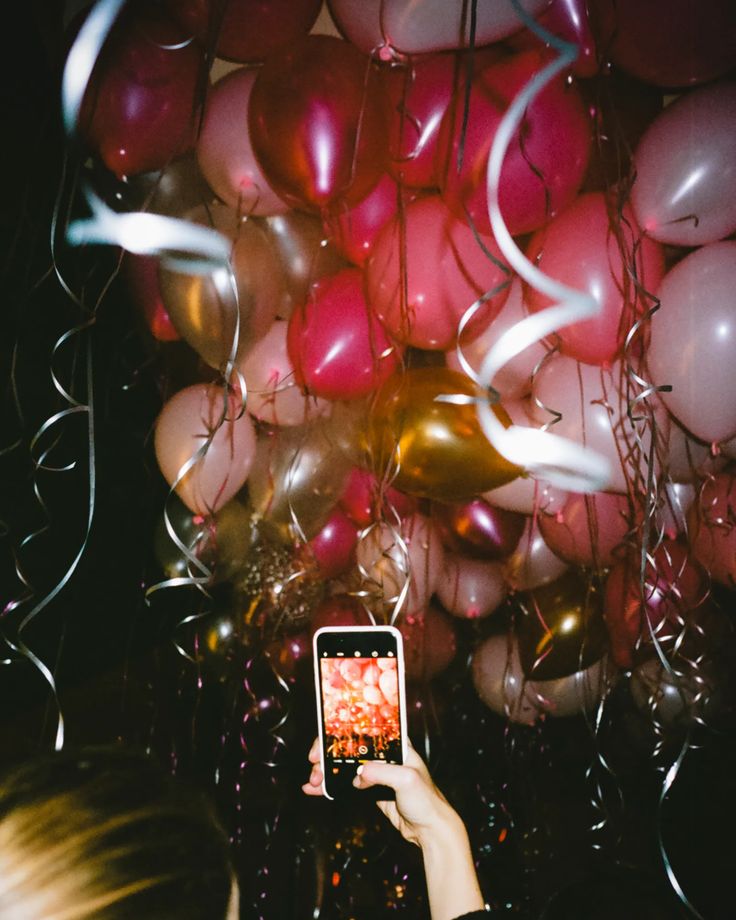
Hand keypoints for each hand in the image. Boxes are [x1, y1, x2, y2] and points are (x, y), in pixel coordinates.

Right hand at [302, 736, 459, 847]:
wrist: (430, 830)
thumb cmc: (426, 800)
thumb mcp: (407, 780)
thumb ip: (382, 772)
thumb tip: (359, 772)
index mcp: (394, 744)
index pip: (362, 730)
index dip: (339, 734)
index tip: (323, 745)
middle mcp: (383, 754)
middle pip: (348, 747)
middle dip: (327, 755)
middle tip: (314, 767)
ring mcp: (375, 772)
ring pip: (343, 765)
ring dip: (325, 771)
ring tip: (312, 782)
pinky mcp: (369, 790)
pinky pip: (344, 784)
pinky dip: (329, 786)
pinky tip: (315, 789)